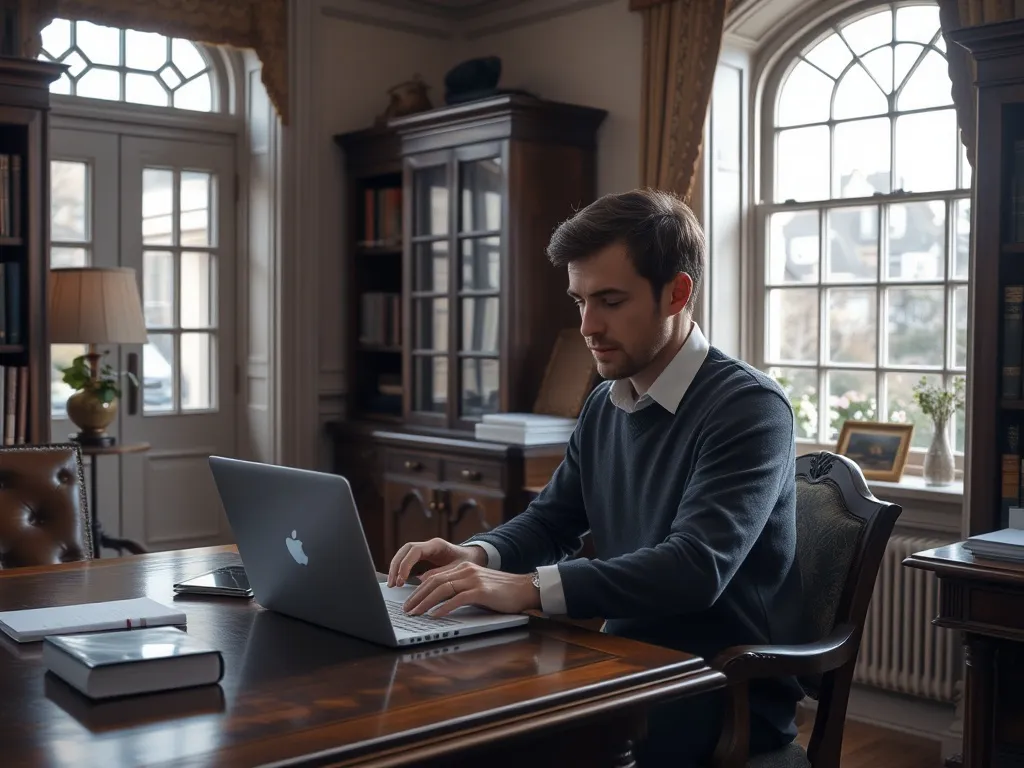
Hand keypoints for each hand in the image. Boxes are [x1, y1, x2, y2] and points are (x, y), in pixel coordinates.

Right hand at [387, 537, 486, 587]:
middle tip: (393, 583)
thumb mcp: (458, 569)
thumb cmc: (468, 562)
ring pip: (403, 555)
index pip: (414, 550)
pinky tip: (398, 582)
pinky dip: (401, 571)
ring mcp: (425, 551)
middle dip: (396, 566)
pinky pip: (408, 561)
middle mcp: (428, 546)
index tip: (402, 579)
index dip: (406, 564)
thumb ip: (442, 573)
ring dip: (396, 568)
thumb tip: (422, 580)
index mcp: (436, 545)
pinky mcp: (423, 559)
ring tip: (393, 584)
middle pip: (405, 550)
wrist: (475, 557)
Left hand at [402, 561, 540, 616]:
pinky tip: (435, 615)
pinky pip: (457, 598)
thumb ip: (459, 590)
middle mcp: (466, 570)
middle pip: (434, 582)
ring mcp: (474, 579)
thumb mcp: (476, 587)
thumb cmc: (500, 592)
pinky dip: (443, 607)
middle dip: (417, 597)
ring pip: (442, 589)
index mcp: (463, 568)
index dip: (418, 590)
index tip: (409, 602)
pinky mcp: (481, 591)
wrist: (524, 589)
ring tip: (415, 613)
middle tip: (406, 610)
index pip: (434, 577)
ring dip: (425, 602)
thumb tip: (437, 602)